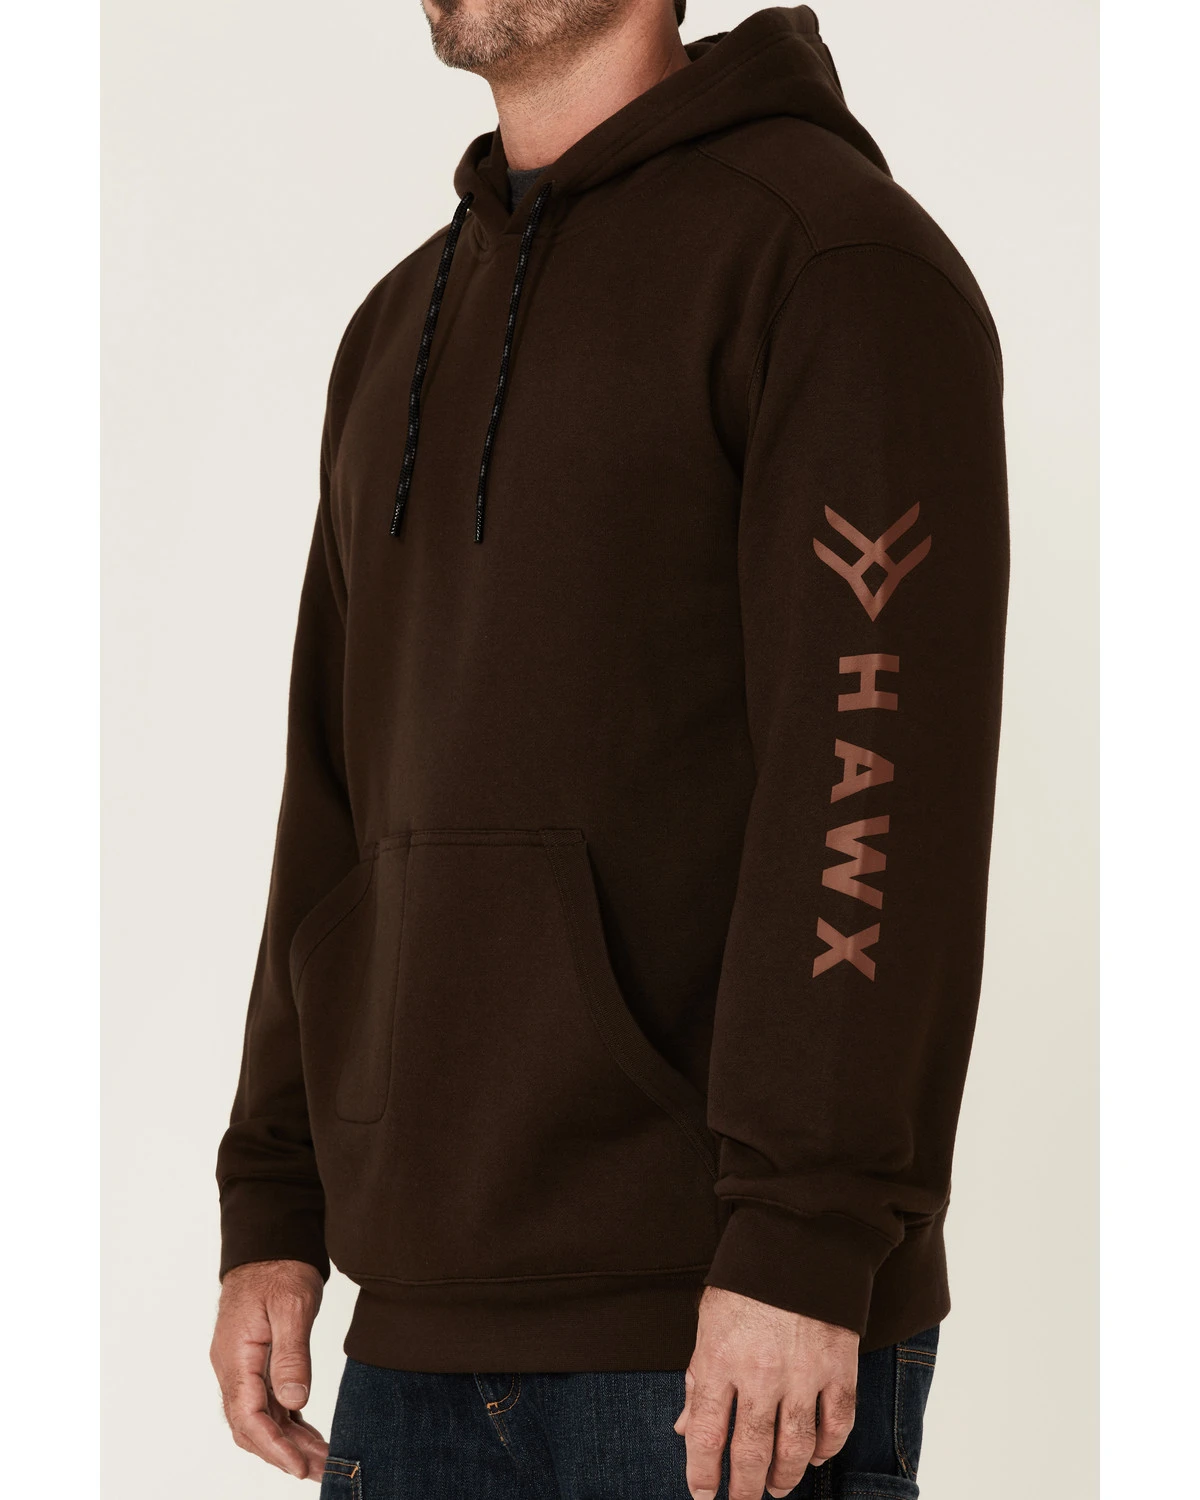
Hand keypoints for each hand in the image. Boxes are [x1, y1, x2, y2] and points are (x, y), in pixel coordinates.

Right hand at [210, 1259, 328, 1480]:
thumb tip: (293, 1401)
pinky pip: (268, 1401)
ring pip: (260, 1417)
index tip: (299, 1466)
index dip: (273, 1446)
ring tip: (320, 1459)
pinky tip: (308, 1433)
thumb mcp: (292, 1306)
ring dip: (287, 1440)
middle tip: (318, 1469)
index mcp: (235, 1357)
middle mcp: (233, 1367)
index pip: (248, 1416)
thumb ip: (291, 1355)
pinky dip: (287, 1421)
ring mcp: (242, 1366)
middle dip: (282, 1452)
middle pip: (251, 1425)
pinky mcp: (255, 1362)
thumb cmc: (279, 1269)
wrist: (270, 1244)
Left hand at [675, 1286, 858, 1499]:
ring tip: (775, 1486)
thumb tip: (685, 1427)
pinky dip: (827, 1448)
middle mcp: (759, 1374)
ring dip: (784, 1476)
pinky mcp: (838, 1368)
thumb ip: (698, 1376)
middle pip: (750, 1451)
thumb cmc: (746, 1280)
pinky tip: (816, 1456)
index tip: (703, 1496)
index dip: (702, 1474)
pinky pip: (836, 1425)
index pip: (705, 1434)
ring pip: (794, 1449)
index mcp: (719, 1359)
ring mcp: (802, 1374)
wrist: (798, 1240)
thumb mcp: (708, 1321)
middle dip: (743, 1487)